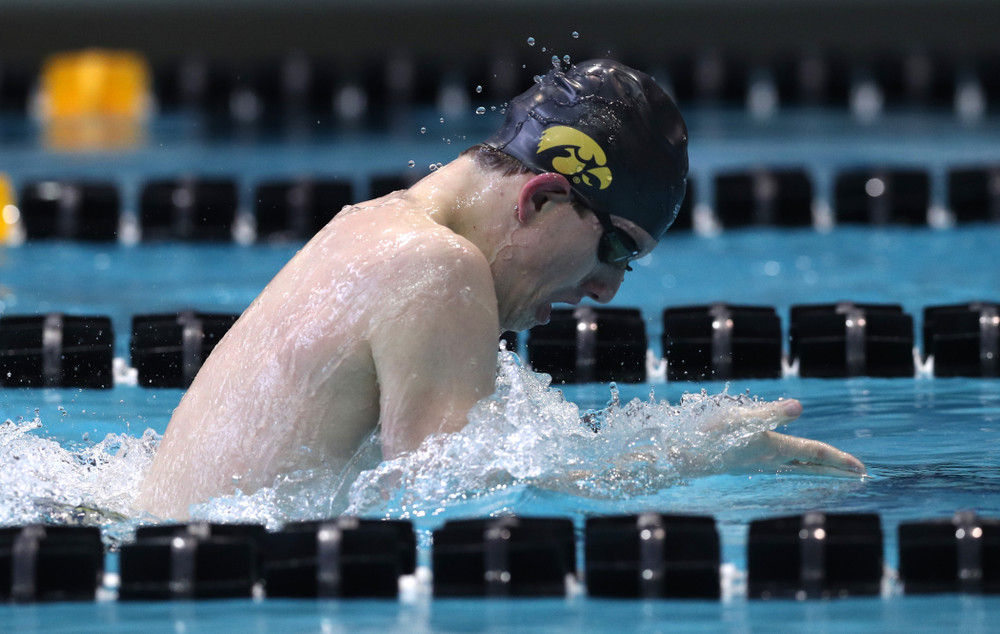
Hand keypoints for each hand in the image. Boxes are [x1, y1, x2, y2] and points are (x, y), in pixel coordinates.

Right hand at [720, 399, 866, 476]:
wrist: (688, 456)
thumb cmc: (712, 434)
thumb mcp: (741, 417)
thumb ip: (771, 413)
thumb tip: (798, 407)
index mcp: (775, 448)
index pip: (815, 453)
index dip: (839, 459)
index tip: (861, 468)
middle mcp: (773, 461)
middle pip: (812, 466)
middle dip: (836, 469)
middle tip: (859, 474)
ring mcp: (761, 465)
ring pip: (799, 469)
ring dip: (819, 469)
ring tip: (833, 471)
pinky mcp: (750, 465)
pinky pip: (785, 468)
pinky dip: (800, 467)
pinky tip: (795, 465)